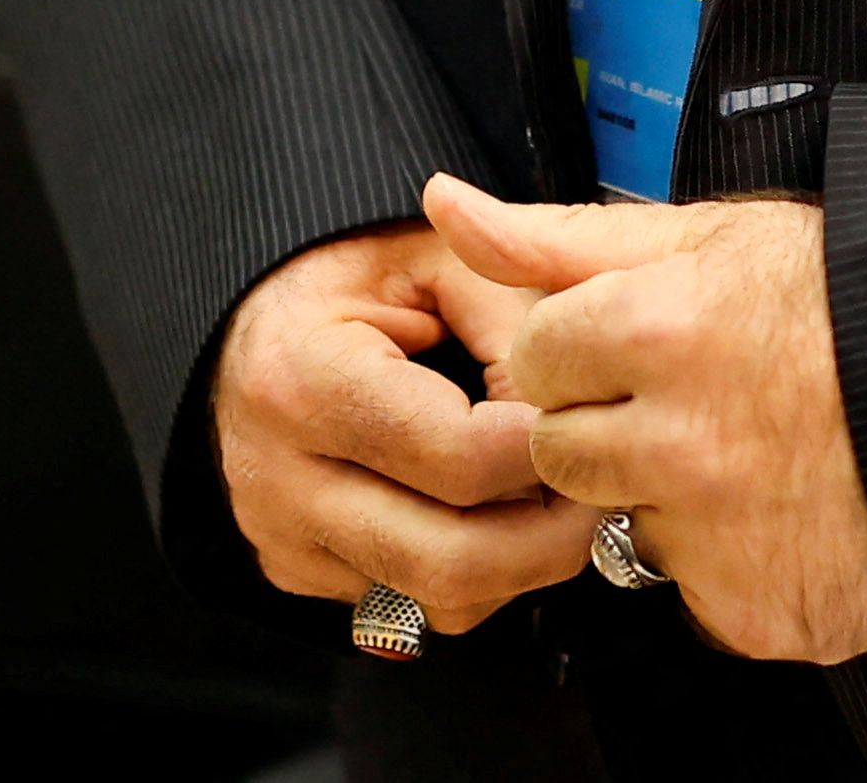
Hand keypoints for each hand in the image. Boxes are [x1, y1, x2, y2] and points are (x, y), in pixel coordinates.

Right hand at [208, 223, 595, 638]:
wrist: (268, 306)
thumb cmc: (360, 270)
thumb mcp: (445, 260)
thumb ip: (518, 327)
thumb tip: (570, 426)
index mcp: (302, 382)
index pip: (461, 458)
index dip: (544, 447)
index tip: (589, 420)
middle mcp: (278, 479)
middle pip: (452, 561)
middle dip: (549, 536)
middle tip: (598, 486)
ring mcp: (285, 538)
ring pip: (440, 603)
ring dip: (518, 564)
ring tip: (550, 494)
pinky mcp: (299, 573)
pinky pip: (414, 606)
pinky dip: (475, 573)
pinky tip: (491, 511)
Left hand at [426, 175, 866, 665]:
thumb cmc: (856, 300)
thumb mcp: (712, 233)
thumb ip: (558, 236)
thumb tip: (445, 202)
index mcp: (657, 331)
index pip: (534, 357)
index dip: (584, 345)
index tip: (642, 339)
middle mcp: (678, 441)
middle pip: (560, 450)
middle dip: (607, 423)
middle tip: (696, 395)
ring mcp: (716, 535)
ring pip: (623, 523)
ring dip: (664, 494)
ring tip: (748, 447)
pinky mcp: (751, 609)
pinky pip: (693, 592)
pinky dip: (728, 558)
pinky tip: (782, 505)